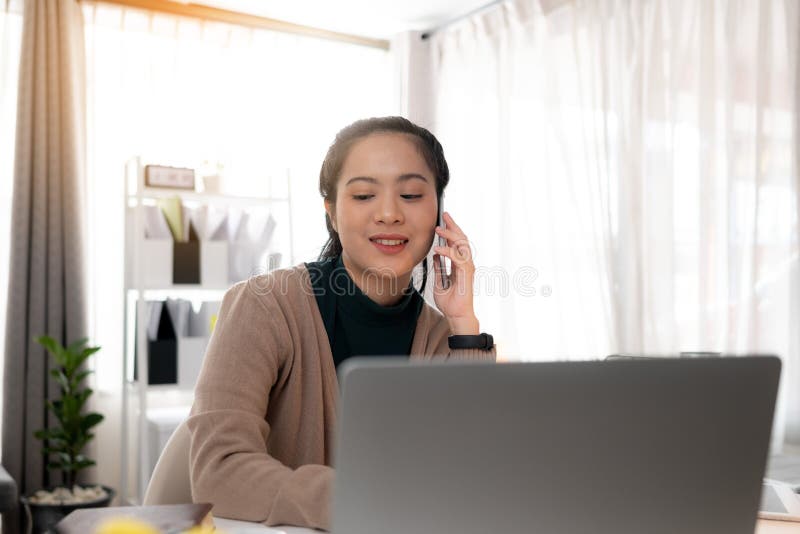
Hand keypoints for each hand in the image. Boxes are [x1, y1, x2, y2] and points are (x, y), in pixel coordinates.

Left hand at [432, 212, 479, 334]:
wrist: (456, 315)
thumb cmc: (450, 302)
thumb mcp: (440, 281)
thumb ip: (439, 268)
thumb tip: (436, 256)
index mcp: (460, 264)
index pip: (457, 242)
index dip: (451, 230)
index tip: (443, 220)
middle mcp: (466, 264)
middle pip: (462, 239)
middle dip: (453, 226)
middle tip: (444, 215)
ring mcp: (468, 268)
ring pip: (462, 245)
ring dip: (450, 235)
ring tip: (438, 229)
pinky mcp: (466, 274)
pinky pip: (458, 259)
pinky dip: (447, 252)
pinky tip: (438, 250)